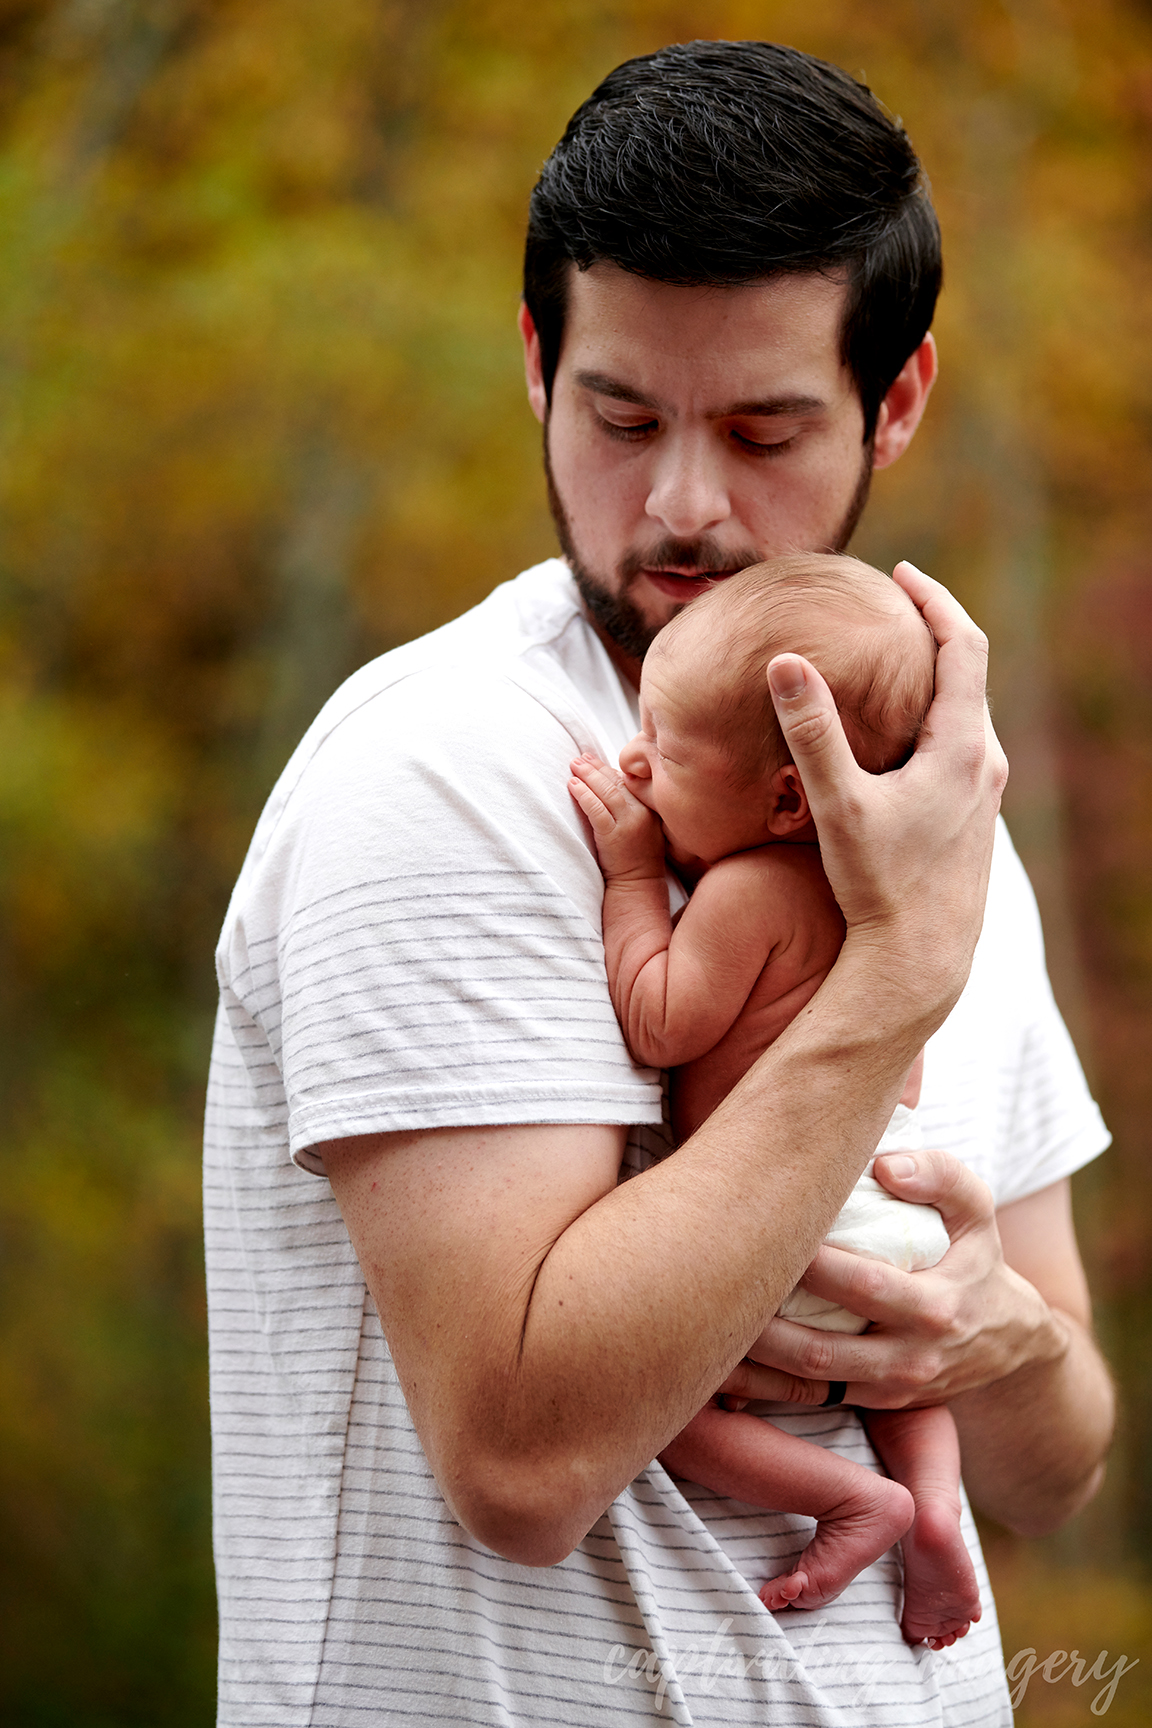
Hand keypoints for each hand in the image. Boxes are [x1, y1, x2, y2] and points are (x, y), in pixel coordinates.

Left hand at [568, 752, 665, 880]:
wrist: (638, 884)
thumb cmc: (637, 857)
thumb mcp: (643, 826)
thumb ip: (632, 806)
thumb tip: (609, 784)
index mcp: (650, 808)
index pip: (627, 781)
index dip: (607, 769)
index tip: (593, 759)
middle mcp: (642, 812)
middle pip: (616, 782)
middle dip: (595, 768)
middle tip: (579, 758)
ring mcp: (629, 824)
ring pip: (606, 792)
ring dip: (588, 776)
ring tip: (573, 766)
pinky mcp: (614, 836)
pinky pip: (597, 810)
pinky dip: (584, 795)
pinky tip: (573, 785)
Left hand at [718, 1149, 1065, 1409]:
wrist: (1007, 1338)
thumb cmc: (976, 1255)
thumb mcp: (977, 1209)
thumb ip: (940, 1176)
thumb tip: (883, 1164)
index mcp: (937, 1307)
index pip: (863, 1286)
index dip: (811, 1263)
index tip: (766, 1228)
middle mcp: (910, 1357)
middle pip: (820, 1346)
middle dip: (763, 1319)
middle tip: (715, 1278)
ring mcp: (887, 1388)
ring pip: (805, 1380)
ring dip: (751, 1358)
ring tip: (702, 1321)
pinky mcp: (869, 1401)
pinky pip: (807, 1398)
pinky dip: (759, 1385)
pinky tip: (715, 1362)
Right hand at [767, 562, 1007, 1013]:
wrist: (921, 959)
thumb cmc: (880, 885)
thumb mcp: (838, 805)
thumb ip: (812, 732)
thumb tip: (785, 661)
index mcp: (964, 746)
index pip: (963, 646)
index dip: (934, 601)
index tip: (901, 574)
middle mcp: (987, 764)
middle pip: (970, 674)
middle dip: (933, 633)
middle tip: (893, 605)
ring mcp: (985, 794)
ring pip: (966, 713)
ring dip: (934, 679)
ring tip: (892, 660)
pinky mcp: (973, 819)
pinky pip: (960, 746)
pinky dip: (933, 718)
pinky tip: (897, 733)